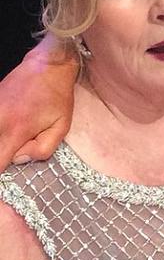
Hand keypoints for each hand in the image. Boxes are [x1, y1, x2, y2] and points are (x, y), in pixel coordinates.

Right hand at [0, 42, 76, 167]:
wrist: (48, 65)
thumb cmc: (58, 96)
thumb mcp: (62, 126)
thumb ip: (42, 149)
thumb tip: (19, 158)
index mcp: (15, 130)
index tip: (3, 194)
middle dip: (1, 158)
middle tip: (14, 156)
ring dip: (2, 147)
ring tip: (17, 141)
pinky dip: (0, 134)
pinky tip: (11, 132)